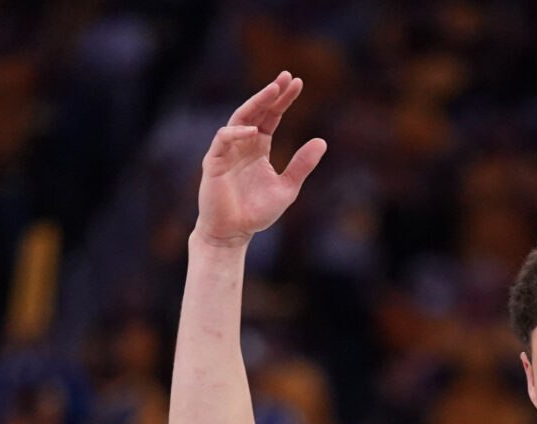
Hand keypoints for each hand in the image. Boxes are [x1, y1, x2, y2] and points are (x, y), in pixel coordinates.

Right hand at [195, 73, 327, 249]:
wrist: (233, 233)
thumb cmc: (257, 212)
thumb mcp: (287, 188)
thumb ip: (302, 165)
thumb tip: (322, 141)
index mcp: (259, 147)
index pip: (271, 116)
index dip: (283, 100)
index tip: (297, 83)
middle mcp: (243, 143)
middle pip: (257, 111)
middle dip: (270, 93)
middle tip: (285, 77)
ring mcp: (227, 150)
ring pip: (240, 118)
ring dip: (256, 103)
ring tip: (272, 90)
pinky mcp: (214, 162)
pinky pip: (223, 140)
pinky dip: (236, 133)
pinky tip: (253, 130)